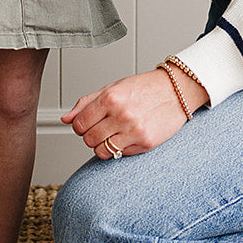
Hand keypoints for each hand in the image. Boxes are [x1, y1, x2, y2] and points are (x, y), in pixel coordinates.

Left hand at [61, 65, 208, 157]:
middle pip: (88, 139)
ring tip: (113, 134)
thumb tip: (65, 119)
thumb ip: (86, 103)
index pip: (79, 124)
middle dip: (91, 136)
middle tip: (102, 128)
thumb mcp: (112, 88)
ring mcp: (134, 130)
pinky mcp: (145, 143)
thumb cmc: (144, 88)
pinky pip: (120, 155)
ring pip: (102, 151)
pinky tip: (127, 136)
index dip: (80, 126)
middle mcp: (121, 115)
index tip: (87, 124)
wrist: (177, 91)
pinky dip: (119, 149)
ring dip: (103, 145)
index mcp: (110, 98)